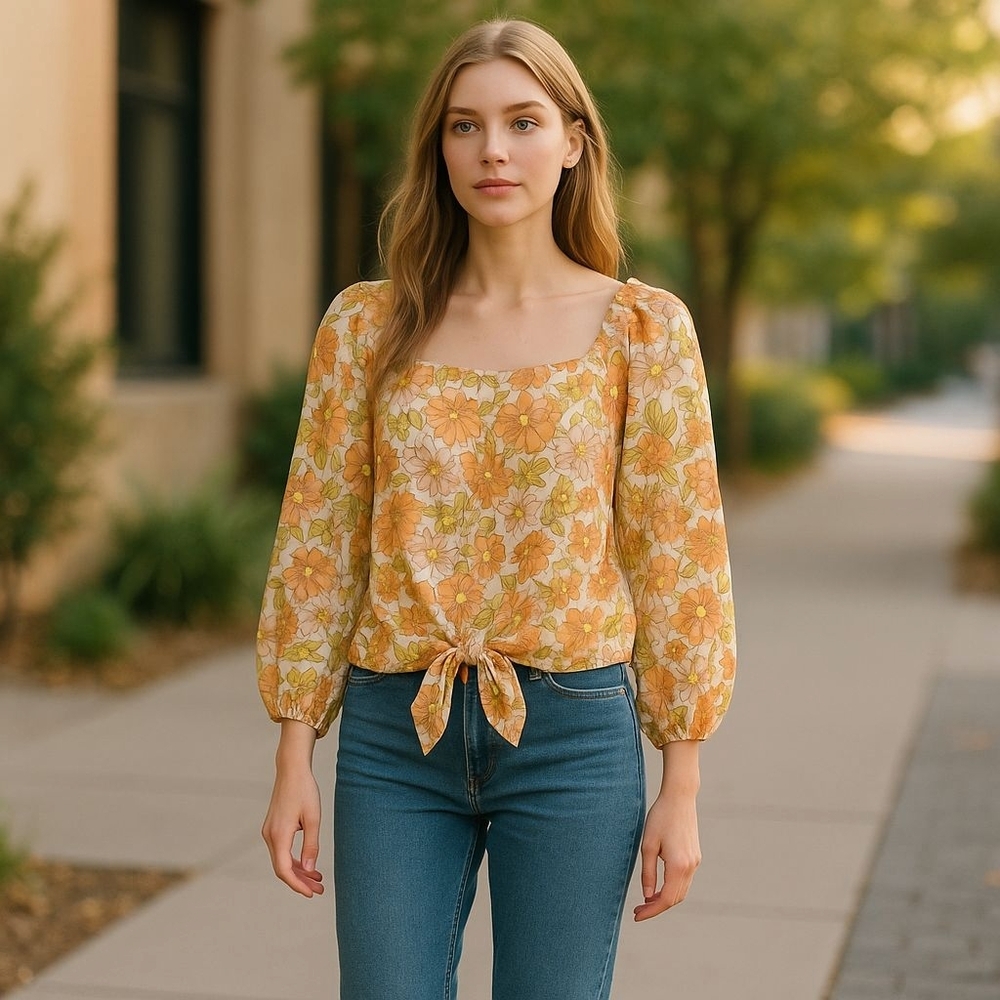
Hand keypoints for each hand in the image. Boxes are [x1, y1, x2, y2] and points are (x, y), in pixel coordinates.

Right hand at [261, 758, 324, 897]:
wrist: (292, 770)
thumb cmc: (304, 791)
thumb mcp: (313, 818)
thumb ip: (311, 845)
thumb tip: (309, 869)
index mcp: (279, 835)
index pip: (284, 870)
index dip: (297, 885)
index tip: (311, 893)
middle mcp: (269, 836)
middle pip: (282, 868)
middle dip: (300, 881)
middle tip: (320, 889)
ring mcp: (269, 832)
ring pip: (282, 860)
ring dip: (298, 871)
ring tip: (318, 879)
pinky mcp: (273, 828)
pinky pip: (282, 851)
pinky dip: (294, 860)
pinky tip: (308, 864)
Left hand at [633, 790, 700, 920]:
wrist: (679, 797)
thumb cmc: (660, 818)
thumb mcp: (648, 845)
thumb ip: (648, 873)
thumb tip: (648, 896)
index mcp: (679, 866)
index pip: (666, 899)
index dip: (652, 911)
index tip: (636, 915)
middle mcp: (691, 867)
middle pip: (675, 898)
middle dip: (657, 907)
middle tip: (638, 909)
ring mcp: (695, 862)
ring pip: (681, 891)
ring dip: (665, 899)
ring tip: (646, 900)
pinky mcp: (695, 856)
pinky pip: (684, 880)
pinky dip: (672, 888)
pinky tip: (658, 886)